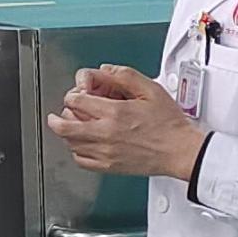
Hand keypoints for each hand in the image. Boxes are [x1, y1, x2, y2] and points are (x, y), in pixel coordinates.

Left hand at [45, 65, 205, 179]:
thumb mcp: (151, 90)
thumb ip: (125, 75)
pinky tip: (83, 145)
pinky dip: (77, 152)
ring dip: (67, 134)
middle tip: (57, 116)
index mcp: (115, 113)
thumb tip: (106, 69)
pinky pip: (82, 161)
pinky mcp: (110, 167)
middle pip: (65, 127)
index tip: (76, 96)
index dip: (72, 95)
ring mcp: (106, 152)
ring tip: (71, 128)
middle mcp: (106, 133)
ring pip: (71, 144)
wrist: (180, 151)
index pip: (77, 101)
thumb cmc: (169, 124)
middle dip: (57, 118)